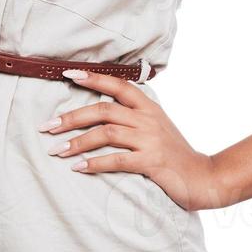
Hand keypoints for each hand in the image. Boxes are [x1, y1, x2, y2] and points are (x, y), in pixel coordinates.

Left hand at [41, 68, 230, 211]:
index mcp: (148, 107)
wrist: (205, 178)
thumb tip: (102, 109)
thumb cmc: (176, 153)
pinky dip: (95, 163)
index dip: (92, 78)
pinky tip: (78, 168)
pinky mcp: (151, 162)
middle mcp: (147, 119)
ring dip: (77, 142)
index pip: (117, 85)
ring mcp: (150, 139)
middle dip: (71, 117)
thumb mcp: (158, 126)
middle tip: (47, 127)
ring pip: (105, 133)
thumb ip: (135, 115)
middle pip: (103, 110)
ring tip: (56, 151)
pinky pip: (116, 160)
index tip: (67, 74)